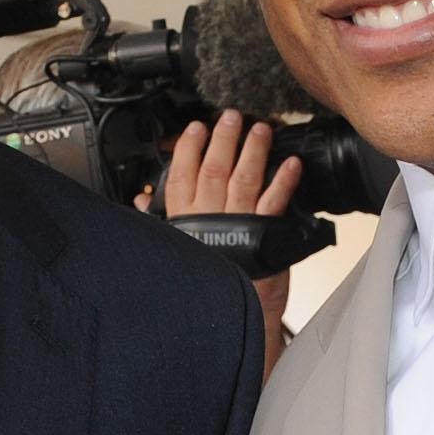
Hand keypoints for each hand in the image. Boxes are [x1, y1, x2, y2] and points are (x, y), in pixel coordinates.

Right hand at [160, 112, 302, 371]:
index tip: (195, 128)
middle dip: (222, 139)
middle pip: (213, 168)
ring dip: (252, 150)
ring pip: (243, 178)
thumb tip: (142, 201)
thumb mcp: (176, 248)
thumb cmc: (208, 284)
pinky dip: (283, 181)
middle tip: (231, 117)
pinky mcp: (264, 234)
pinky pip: (274, 202)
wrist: (235, 317)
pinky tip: (290, 164)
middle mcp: (209, 218)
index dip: (188, 147)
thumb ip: (159, 220)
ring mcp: (237, 224)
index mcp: (185, 220)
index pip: (181, 174)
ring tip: (261, 129)